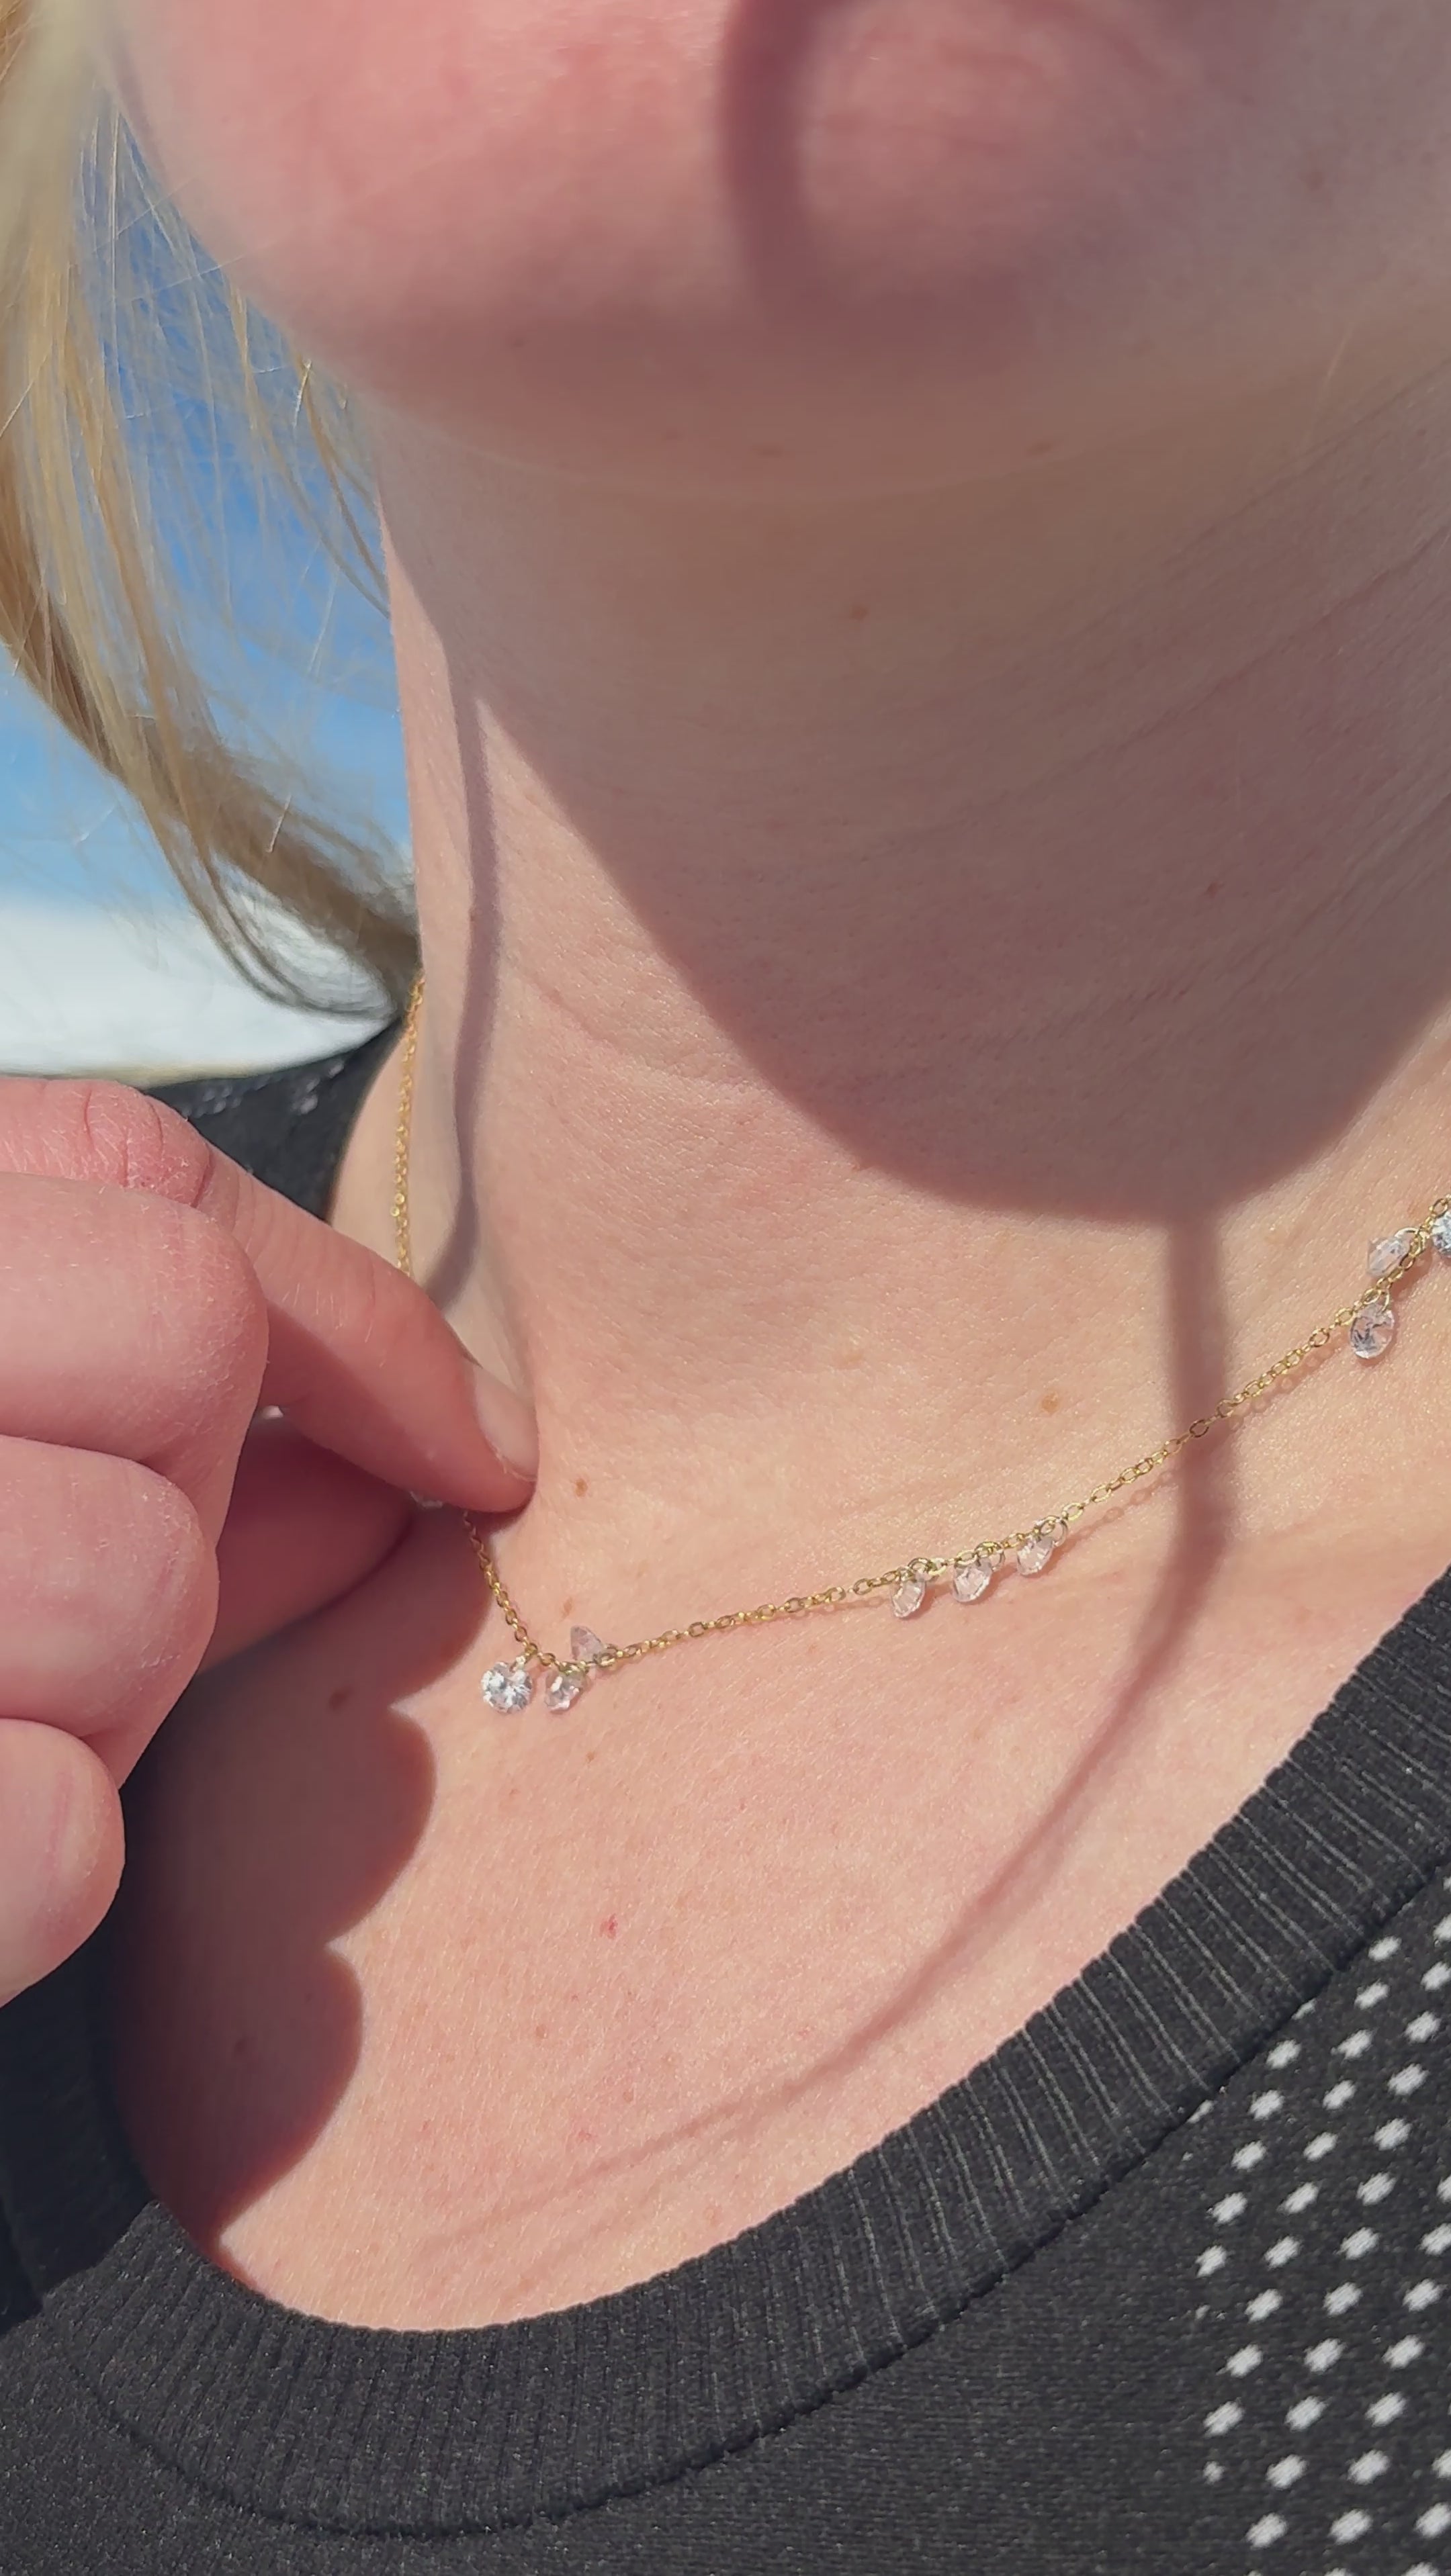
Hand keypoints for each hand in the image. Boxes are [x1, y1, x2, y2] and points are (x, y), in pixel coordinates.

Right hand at [0, 1075, 534, 2005]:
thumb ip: (140, 1423)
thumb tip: (399, 1475)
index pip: (147, 1184)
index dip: (349, 1321)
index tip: (464, 1448)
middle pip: (172, 1336)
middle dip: (191, 1486)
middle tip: (78, 1597)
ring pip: (139, 1586)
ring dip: (103, 1695)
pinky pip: (60, 1837)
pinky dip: (30, 1875)